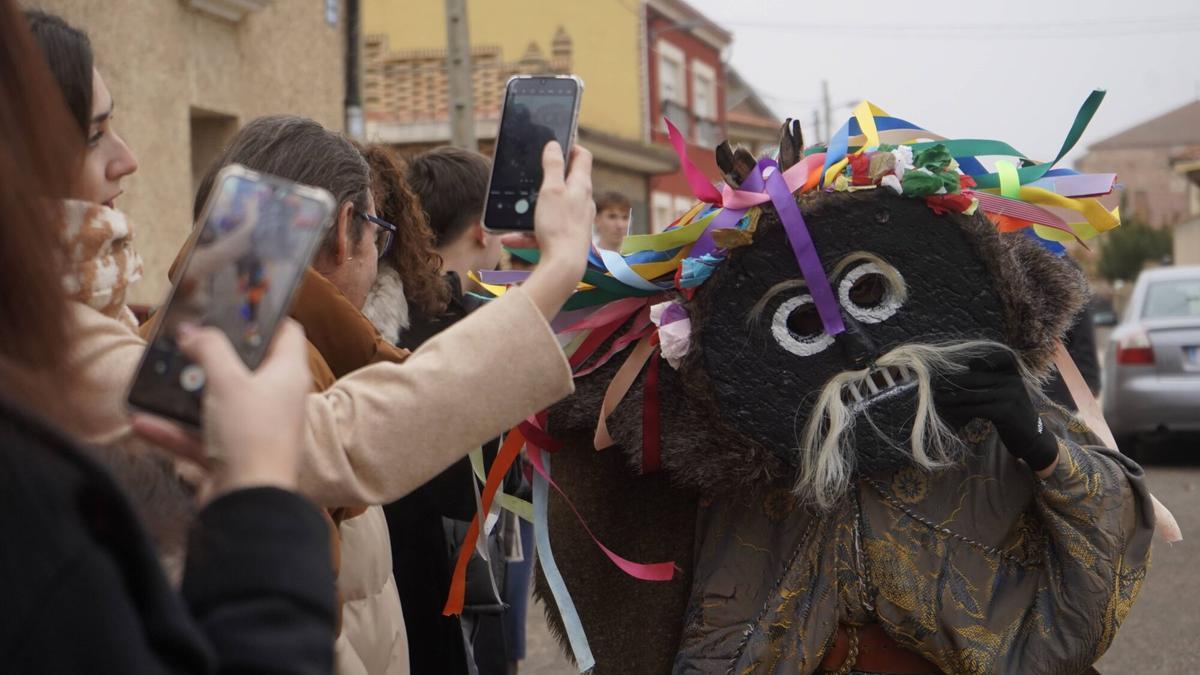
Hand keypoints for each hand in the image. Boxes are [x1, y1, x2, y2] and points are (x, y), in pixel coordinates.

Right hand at [131, 319, 312, 500]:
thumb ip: (209, 350)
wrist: (248, 504)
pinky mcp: (232, 456)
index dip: (265, 317)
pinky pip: (199, 437)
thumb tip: (193, 330)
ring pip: (217, 403)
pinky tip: (142, 421)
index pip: (287, 333)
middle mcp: (276, 400)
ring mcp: (254, 429)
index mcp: (287, 376)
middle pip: (246, 367)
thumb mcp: (227, 381)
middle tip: (186, 340)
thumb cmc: (251, 436)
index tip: (234, 306)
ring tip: (158, 377)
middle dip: (214, 355)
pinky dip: (173, 430)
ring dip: (186, 394)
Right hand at [502, 142, 593, 319]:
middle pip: (568, 181)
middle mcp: (583, 202)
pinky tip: (509, 237)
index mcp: (581, 186)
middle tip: (533, 172)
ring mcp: (576, 221)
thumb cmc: (559, 226)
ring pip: (552, 207)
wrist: (564, 267)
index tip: (557, 141)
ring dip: (533, 207)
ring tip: (516, 209)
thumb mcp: (550, 189)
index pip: (582, 157)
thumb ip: (552, 165)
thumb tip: (554, 144)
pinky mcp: (566, 238)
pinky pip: (544, 230)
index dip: (571, 146)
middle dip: (549, 176)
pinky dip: (528, 232)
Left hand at [932, 349, 1058, 474]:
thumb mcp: (1008, 393)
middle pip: (976, 378)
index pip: (996, 359)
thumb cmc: (1015, 415)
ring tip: (938, 399)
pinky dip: (960, 410)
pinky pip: (975, 409)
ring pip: (972, 394)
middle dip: (954, 382)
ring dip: (952, 397)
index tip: (960, 368)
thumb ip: (993, 380)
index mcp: (1014, 374)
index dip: (977, 362)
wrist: (1033, 438)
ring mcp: (1009, 396)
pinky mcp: (1004, 412)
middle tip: (936, 386)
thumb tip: (970, 363)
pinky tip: (950, 412)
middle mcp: (1013, 381)